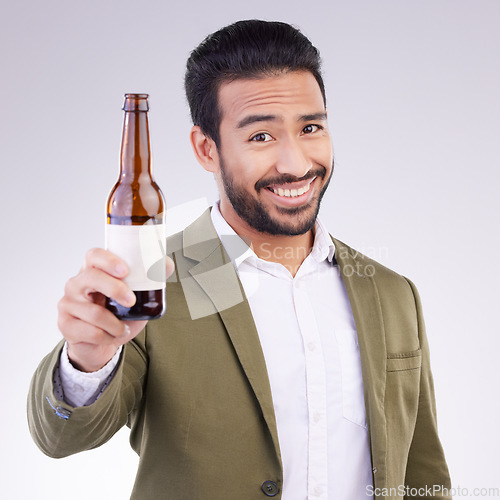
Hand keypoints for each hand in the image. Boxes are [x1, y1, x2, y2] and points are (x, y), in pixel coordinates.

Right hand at [57, 248, 174, 372]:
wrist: (101, 342)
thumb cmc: (118, 314)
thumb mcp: (137, 296)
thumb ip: (150, 279)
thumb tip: (166, 264)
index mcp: (93, 270)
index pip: (94, 255)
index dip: (109, 260)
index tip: (125, 270)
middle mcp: (77, 283)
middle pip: (91, 277)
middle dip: (115, 289)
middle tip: (131, 300)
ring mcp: (68, 303)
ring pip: (94, 312)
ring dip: (115, 324)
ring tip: (122, 328)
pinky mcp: (65, 324)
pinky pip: (90, 331)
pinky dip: (107, 336)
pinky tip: (111, 336)